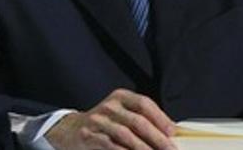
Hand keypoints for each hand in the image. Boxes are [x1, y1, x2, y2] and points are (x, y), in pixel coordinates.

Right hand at [45, 88, 176, 149]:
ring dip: (143, 148)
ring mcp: (97, 120)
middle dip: (157, 138)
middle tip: (169, 149)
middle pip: (138, 121)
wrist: (70, 130)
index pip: (144, 104)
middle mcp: (109, 106)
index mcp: (120, 97)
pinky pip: (110, 145)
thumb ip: (142, 119)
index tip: (172, 132)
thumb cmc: (104, 124)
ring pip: (126, 135)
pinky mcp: (88, 136)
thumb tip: (169, 131)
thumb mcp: (121, 114)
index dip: (160, 118)